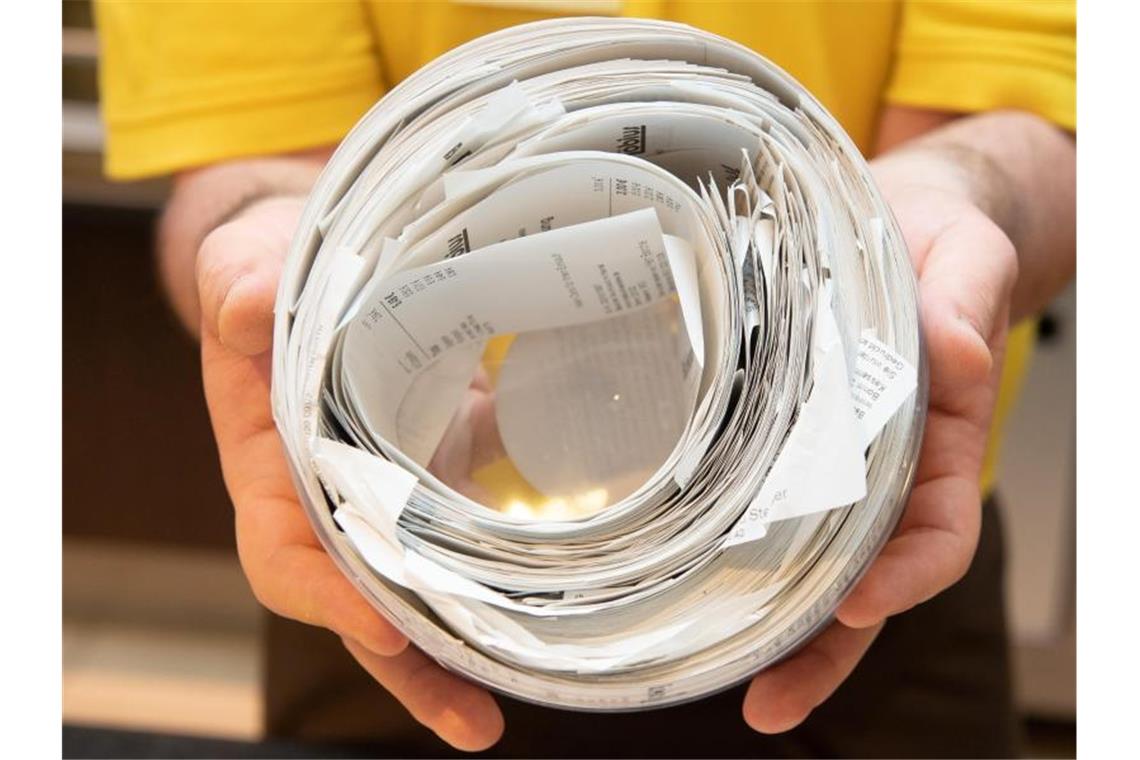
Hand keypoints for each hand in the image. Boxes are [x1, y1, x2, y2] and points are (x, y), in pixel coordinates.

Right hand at [196, 195, 503, 750]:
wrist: (321, 268)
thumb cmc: (271, 272)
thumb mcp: (245, 265)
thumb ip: (239, 286)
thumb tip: (245, 310)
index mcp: (269, 463)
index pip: (284, 549)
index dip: (325, 593)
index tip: (379, 623)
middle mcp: (330, 498)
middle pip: (359, 600)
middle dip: (411, 658)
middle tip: (472, 713)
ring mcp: (389, 496)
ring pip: (418, 588)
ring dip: (459, 648)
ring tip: (503, 706)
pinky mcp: (442, 475)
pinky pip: (468, 536)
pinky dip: (502, 577)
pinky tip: (556, 616)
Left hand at [742, 176, 1016, 731]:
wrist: (896, 219)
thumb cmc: (937, 238)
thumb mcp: (963, 253)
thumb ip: (965, 300)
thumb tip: (958, 354)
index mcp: (939, 432)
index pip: (936, 529)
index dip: (906, 576)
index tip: (862, 603)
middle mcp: (888, 465)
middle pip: (867, 576)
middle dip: (825, 643)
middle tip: (770, 698)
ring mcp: (836, 462)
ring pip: (813, 563)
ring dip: (778, 628)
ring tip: (726, 678)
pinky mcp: (788, 442)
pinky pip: (767, 506)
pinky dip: (741, 553)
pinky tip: (695, 587)